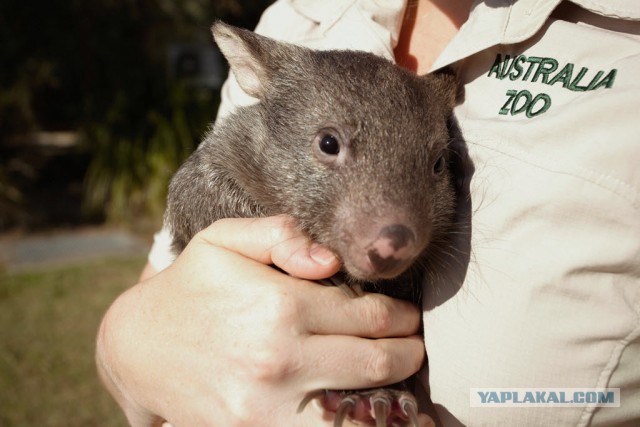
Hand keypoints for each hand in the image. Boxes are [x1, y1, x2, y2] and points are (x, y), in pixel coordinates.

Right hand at [97, 215, 430, 425]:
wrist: (139, 348)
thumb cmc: (191, 287)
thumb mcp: (223, 240)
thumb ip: (280, 235)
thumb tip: (330, 260)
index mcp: (279, 306)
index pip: (368, 315)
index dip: (398, 316)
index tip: (406, 316)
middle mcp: (279, 359)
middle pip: (375, 363)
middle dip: (406, 353)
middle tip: (412, 345)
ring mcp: (267, 408)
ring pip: (361, 410)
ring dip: (391, 394)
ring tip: (397, 378)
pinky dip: (355, 421)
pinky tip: (364, 409)